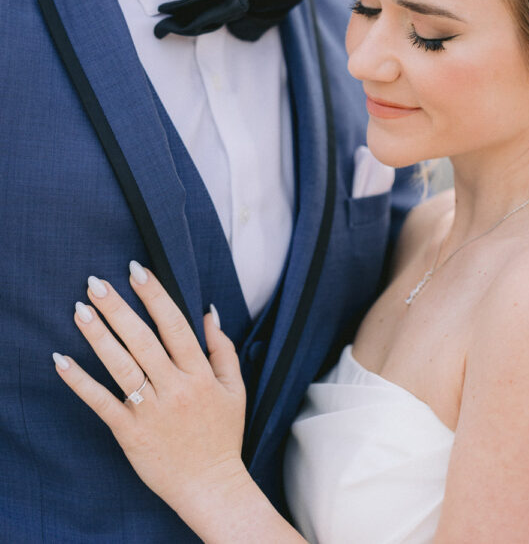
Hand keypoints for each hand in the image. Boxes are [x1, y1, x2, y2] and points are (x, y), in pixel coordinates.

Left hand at [53, 264, 248, 521]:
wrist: (211, 487)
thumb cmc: (223, 435)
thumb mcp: (235, 388)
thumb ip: (223, 348)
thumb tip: (209, 312)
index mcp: (200, 374)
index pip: (175, 326)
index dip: (156, 296)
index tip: (138, 271)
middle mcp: (174, 388)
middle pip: (143, 340)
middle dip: (119, 308)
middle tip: (96, 282)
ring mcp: (151, 411)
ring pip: (121, 366)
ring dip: (99, 336)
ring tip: (80, 310)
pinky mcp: (130, 433)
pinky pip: (102, 403)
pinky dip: (81, 382)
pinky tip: (63, 361)